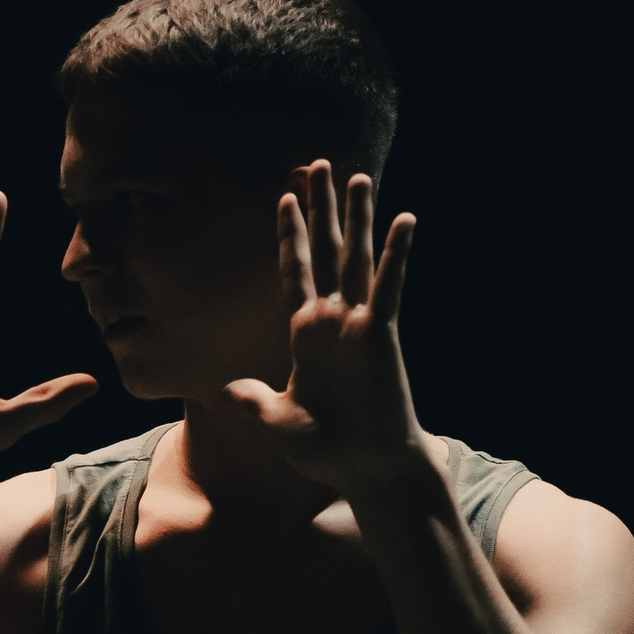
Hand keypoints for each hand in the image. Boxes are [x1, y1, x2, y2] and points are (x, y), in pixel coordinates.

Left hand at [225, 163, 439, 498]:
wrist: (363, 470)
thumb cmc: (326, 449)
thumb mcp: (276, 420)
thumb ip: (253, 400)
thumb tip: (230, 389)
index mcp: (304, 336)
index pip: (294, 272)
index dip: (289, 237)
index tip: (283, 197)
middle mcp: (331, 322)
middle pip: (326, 252)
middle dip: (321, 209)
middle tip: (317, 164)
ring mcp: (357, 326)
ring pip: (357, 259)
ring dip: (357, 218)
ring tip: (357, 175)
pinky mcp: (380, 337)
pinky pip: (388, 289)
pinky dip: (397, 255)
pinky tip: (404, 219)